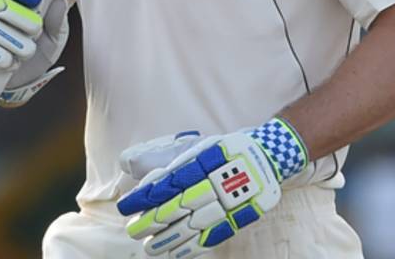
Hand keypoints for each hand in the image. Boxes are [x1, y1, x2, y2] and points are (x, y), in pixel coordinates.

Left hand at [116, 119, 307, 257]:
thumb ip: (165, 159)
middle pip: (179, 205)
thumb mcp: (195, 145)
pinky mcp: (238, 218)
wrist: (267, 157)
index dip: (146, 196)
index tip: (127, 205)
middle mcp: (215, 182)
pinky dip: (192, 247)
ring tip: (149, 247)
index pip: (168, 182)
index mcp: (202, 161)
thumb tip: (129, 163)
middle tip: (133, 230)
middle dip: (153, 220)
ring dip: (169, 238)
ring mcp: (228, 202)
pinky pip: (213, 236)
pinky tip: (175, 253)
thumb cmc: (223, 151)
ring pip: (194, 224)